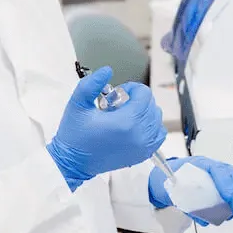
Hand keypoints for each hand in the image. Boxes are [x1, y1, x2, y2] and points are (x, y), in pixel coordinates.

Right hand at [47, 66, 166, 189]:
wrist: (73, 162)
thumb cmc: (75, 133)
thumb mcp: (77, 103)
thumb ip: (92, 84)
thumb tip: (107, 70)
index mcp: (126, 122)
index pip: (144, 94)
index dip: (130, 88)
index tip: (115, 95)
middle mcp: (140, 135)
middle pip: (151, 104)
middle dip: (135, 100)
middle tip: (116, 105)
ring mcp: (144, 146)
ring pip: (157, 118)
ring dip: (144, 111)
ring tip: (125, 116)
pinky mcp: (143, 154)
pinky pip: (158, 134)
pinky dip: (151, 126)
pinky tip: (135, 126)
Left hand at [148, 155, 232, 225]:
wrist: (162, 180)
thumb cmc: (166, 179)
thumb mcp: (169, 184)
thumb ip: (180, 193)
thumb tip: (192, 209)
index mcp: (200, 164)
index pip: (218, 170)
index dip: (226, 183)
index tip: (228, 197)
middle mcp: (211, 169)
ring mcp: (217, 177)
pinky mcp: (218, 188)